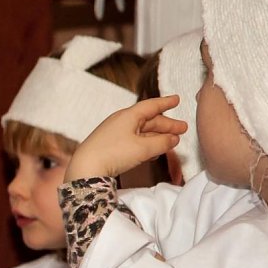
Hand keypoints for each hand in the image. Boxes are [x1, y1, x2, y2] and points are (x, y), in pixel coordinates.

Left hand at [65, 95, 186, 181]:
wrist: (85, 168)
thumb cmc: (114, 153)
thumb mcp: (143, 148)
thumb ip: (162, 143)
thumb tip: (174, 139)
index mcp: (128, 115)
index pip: (151, 105)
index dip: (165, 103)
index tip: (177, 99)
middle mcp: (121, 121)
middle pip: (148, 120)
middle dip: (166, 124)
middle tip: (182, 129)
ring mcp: (114, 133)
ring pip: (141, 131)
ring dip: (157, 136)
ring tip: (171, 141)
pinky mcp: (109, 146)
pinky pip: (133, 141)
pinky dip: (145, 144)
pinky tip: (152, 152)